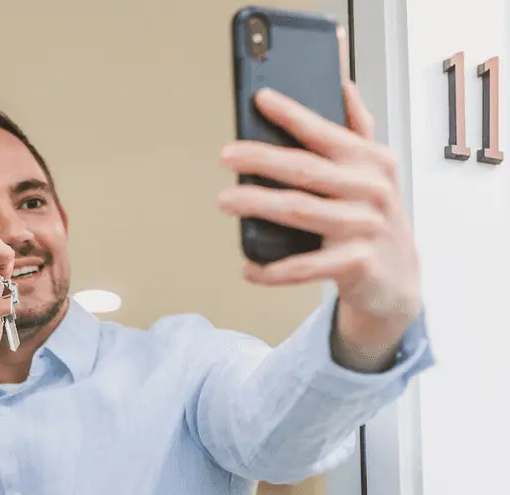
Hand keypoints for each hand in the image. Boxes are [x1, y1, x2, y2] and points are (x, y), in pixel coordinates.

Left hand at [217, 82, 420, 364]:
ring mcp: (364, 227)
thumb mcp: (376, 171)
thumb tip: (345, 87)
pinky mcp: (355, 263)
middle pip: (305, 170)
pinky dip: (273, 269)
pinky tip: (248, 267)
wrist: (398, 279)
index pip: (325, 132)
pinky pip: (305, 267)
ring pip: (300, 211)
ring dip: (258, 204)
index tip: (260, 99)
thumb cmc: (376, 218)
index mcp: (371, 161)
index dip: (292, 114)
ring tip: (225, 200)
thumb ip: (358, 130)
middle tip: (226, 155)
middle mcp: (370, 190)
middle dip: (262, 159)